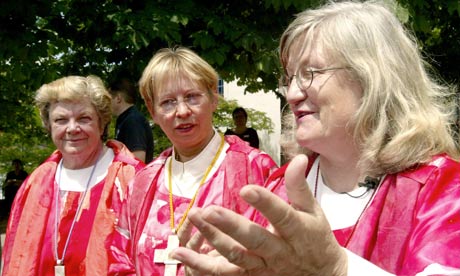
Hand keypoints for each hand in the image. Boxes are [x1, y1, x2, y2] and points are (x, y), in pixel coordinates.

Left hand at [171, 154, 347, 274]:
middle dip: (230, 226)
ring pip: (235, 256)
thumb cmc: (315, 237)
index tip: (247, 189)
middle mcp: (279, 251)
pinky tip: (180, 252)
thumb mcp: (313, 211)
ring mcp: (263, 267)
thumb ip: (300, 186)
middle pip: (253, 240)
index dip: (265, 203)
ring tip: (194, 218)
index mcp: (297, 231)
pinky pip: (223, 273)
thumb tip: (299, 158)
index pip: (282, 216)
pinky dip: (200, 265)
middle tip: (208, 210)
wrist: (321, 274)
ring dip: (212, 239)